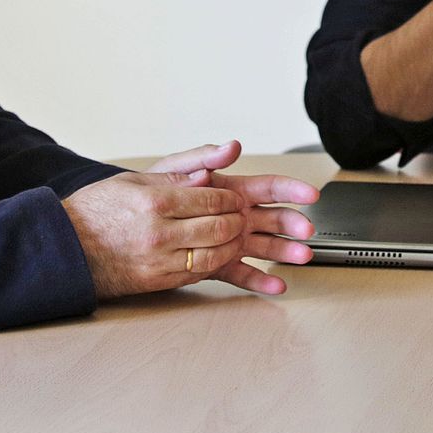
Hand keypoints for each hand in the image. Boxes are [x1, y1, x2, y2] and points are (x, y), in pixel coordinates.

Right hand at [62, 171, 247, 300]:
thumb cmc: (99, 209)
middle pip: (219, 228)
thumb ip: (178, 174)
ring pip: (214, 255)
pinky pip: (197, 274)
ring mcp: (158, 261)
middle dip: (238, 221)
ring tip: (236, 236)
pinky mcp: (156, 282)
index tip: (237, 198)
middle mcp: (159, 233)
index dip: (232, 199)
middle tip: (243, 216)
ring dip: (232, 245)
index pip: (212, 199)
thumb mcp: (134, 180)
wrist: (65, 248)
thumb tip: (212, 171)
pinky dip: (214, 264)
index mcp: (155, 202)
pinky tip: (219, 254)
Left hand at [147, 140, 320, 294]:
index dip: (291, 190)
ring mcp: (230, 241)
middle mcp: (236, 216)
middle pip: (273, 218)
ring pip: (265, 246)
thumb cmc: (150, 195)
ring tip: (301, 257)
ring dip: (285, 251)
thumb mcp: (173, 169)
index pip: (269, 188)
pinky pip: (242, 273)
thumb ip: (203, 157)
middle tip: (306, 229)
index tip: (309, 194)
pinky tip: (276, 285)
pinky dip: (260, 280)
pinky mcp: (218, 264)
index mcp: (231, 190)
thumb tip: (232, 147)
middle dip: (293, 223)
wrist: (122, 227)